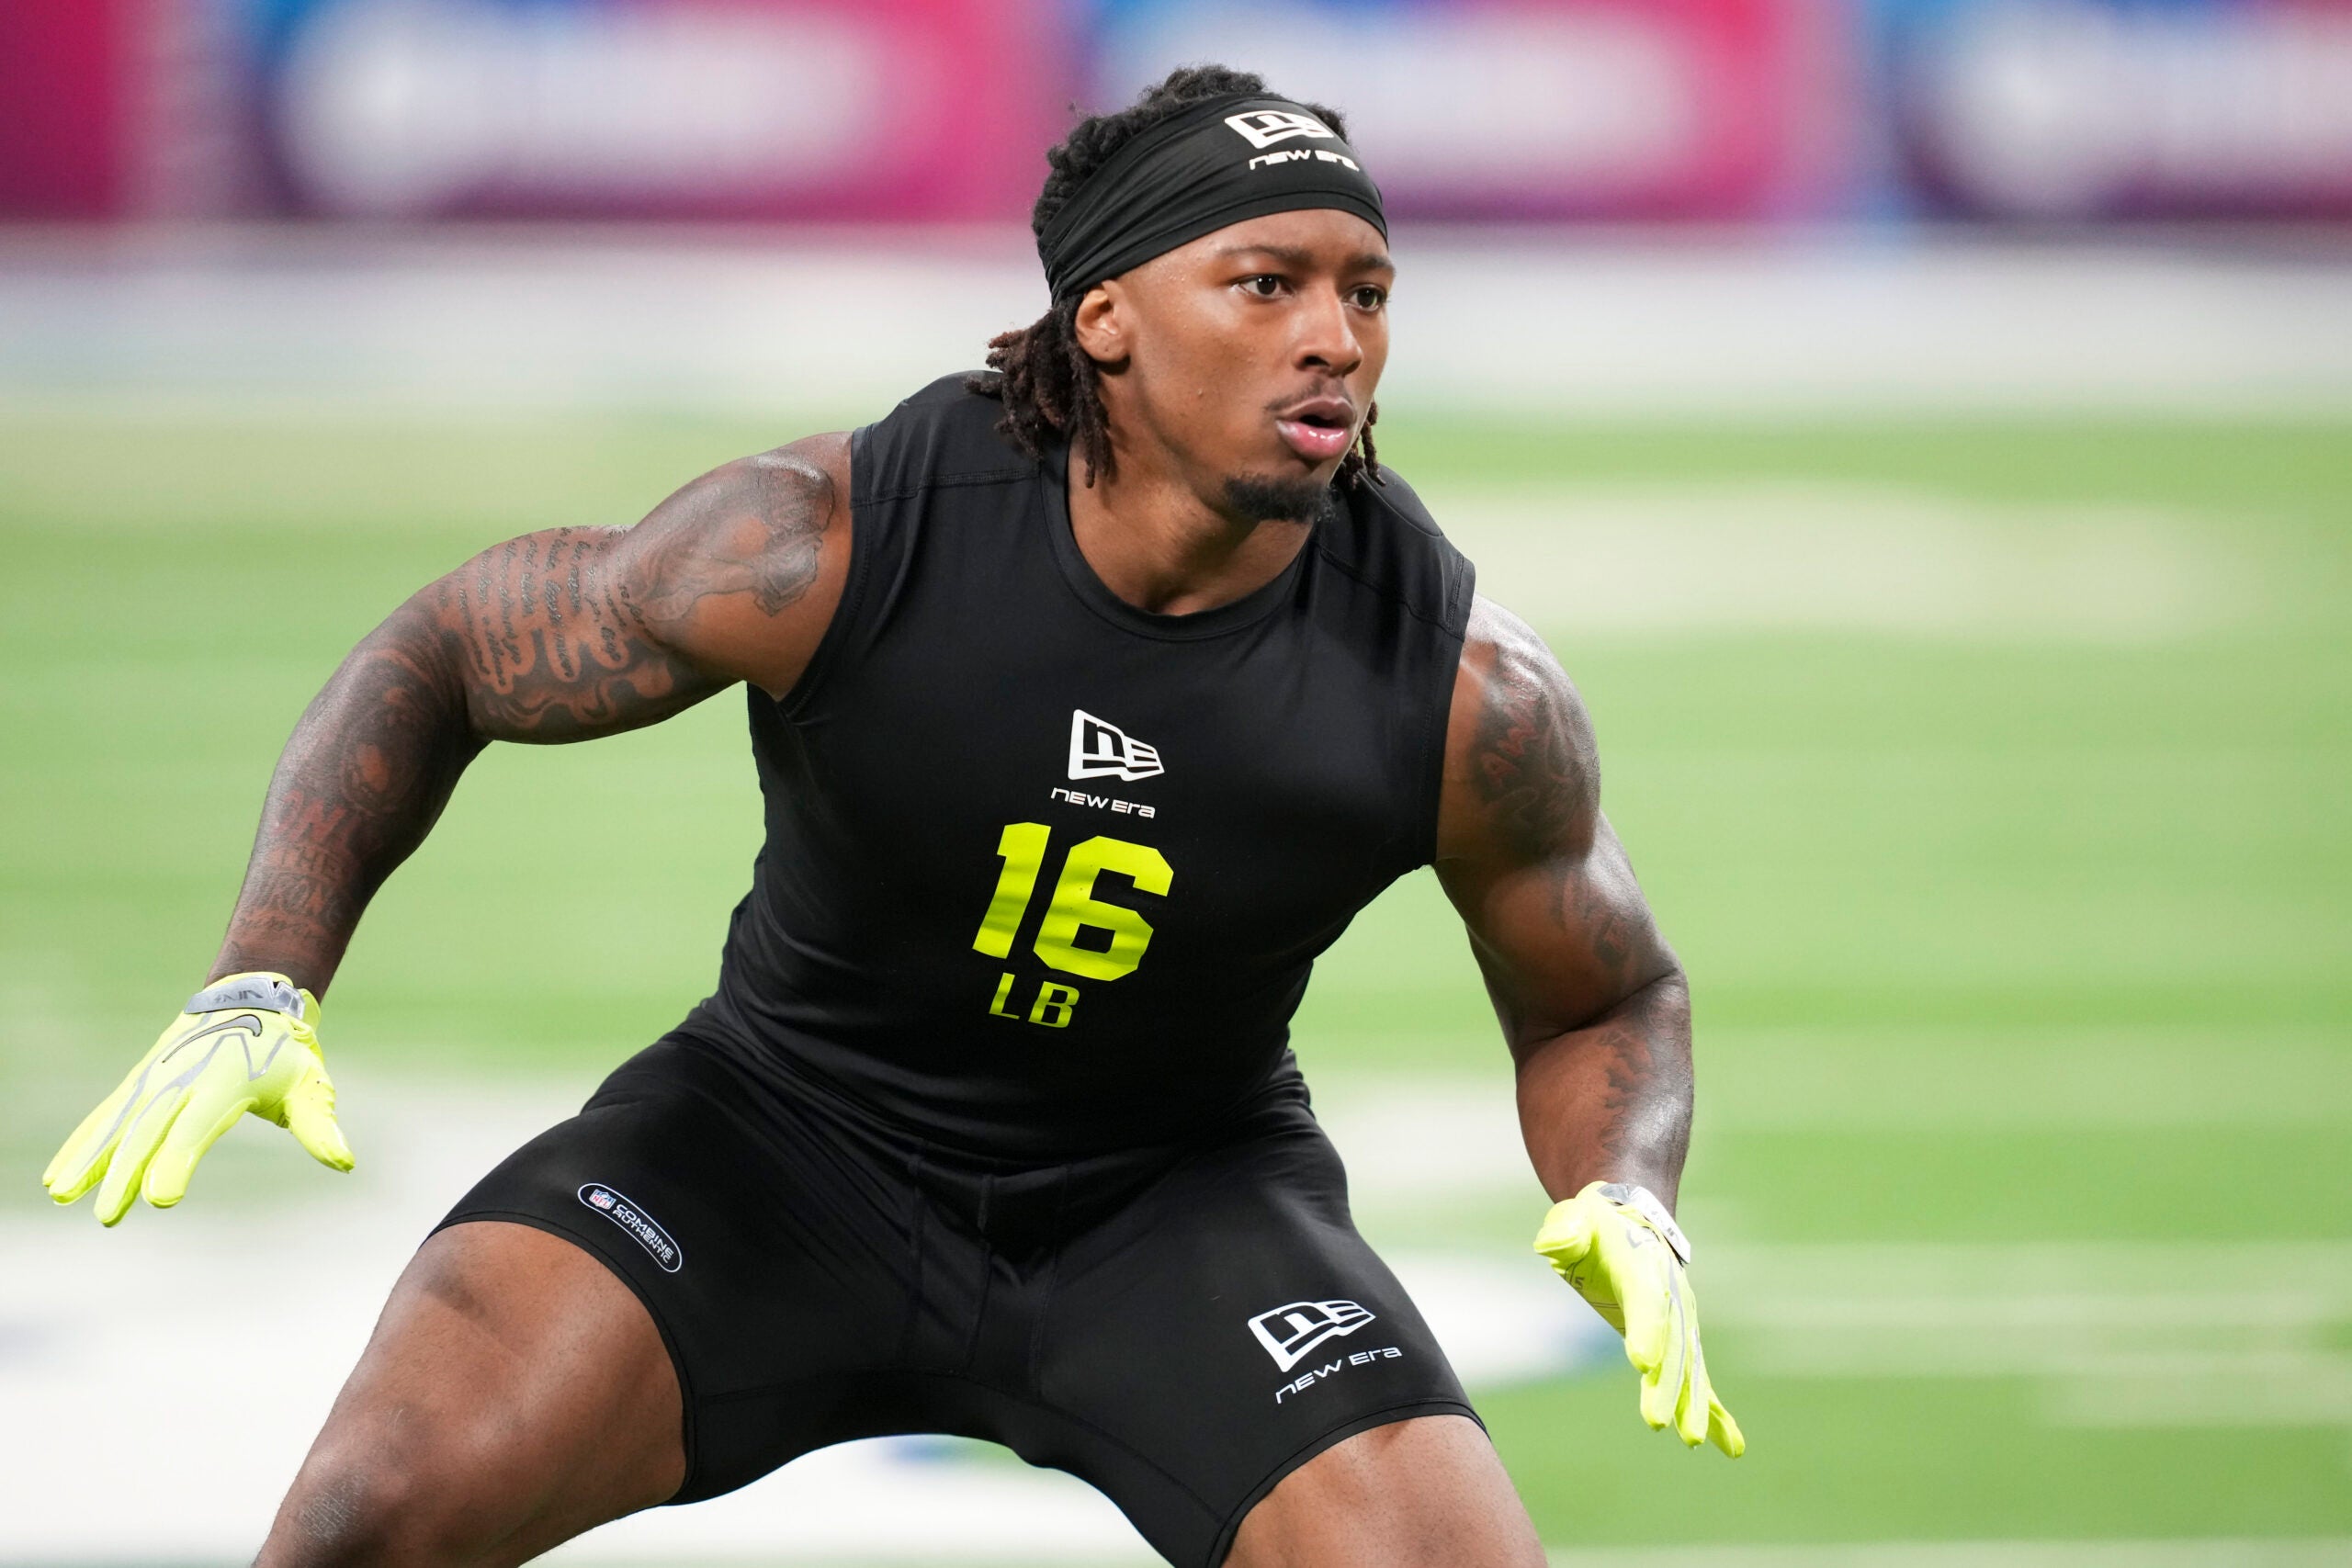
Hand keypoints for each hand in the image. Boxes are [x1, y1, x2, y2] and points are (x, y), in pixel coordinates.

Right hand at [42, 973, 354, 1225]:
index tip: (161, 1198)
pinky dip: (83, 1143)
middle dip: (126, 1175)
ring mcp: (155, 1079)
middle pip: (149, 1133)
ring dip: (90, 1161)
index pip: (196, 1129)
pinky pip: (107, 1116)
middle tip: (110, 1217)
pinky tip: (57, 1178)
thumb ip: (318, 1125)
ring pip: (118, 1125)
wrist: (250, 998)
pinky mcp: (140, 1082)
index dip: (177, 1162)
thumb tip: (343, 1161)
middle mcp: (181, 1080)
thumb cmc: (285, 1051)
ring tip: (63, 1194)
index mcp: (224, 1084)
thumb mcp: (309, 1084)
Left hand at [1535, 1180, 1742, 1455]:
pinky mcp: (1680, 1339)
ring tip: (1692, 1439)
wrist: (1633, 1219)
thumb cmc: (1596, 1224)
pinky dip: (1717, 1410)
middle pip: (1671, 1345)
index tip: (1642, 1364)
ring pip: (1689, 1367)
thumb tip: (1555, 1244)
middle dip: (1665, 1384)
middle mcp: (1671, 1297)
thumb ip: (1565, 1232)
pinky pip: (1700, 1378)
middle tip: (1656, 1421)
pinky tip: (1731, 1446)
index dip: (1646, 1331)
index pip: (1646, 1303)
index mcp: (1643, 1269)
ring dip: (1691, 1404)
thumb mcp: (1574, 1219)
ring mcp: (1681, 1320)